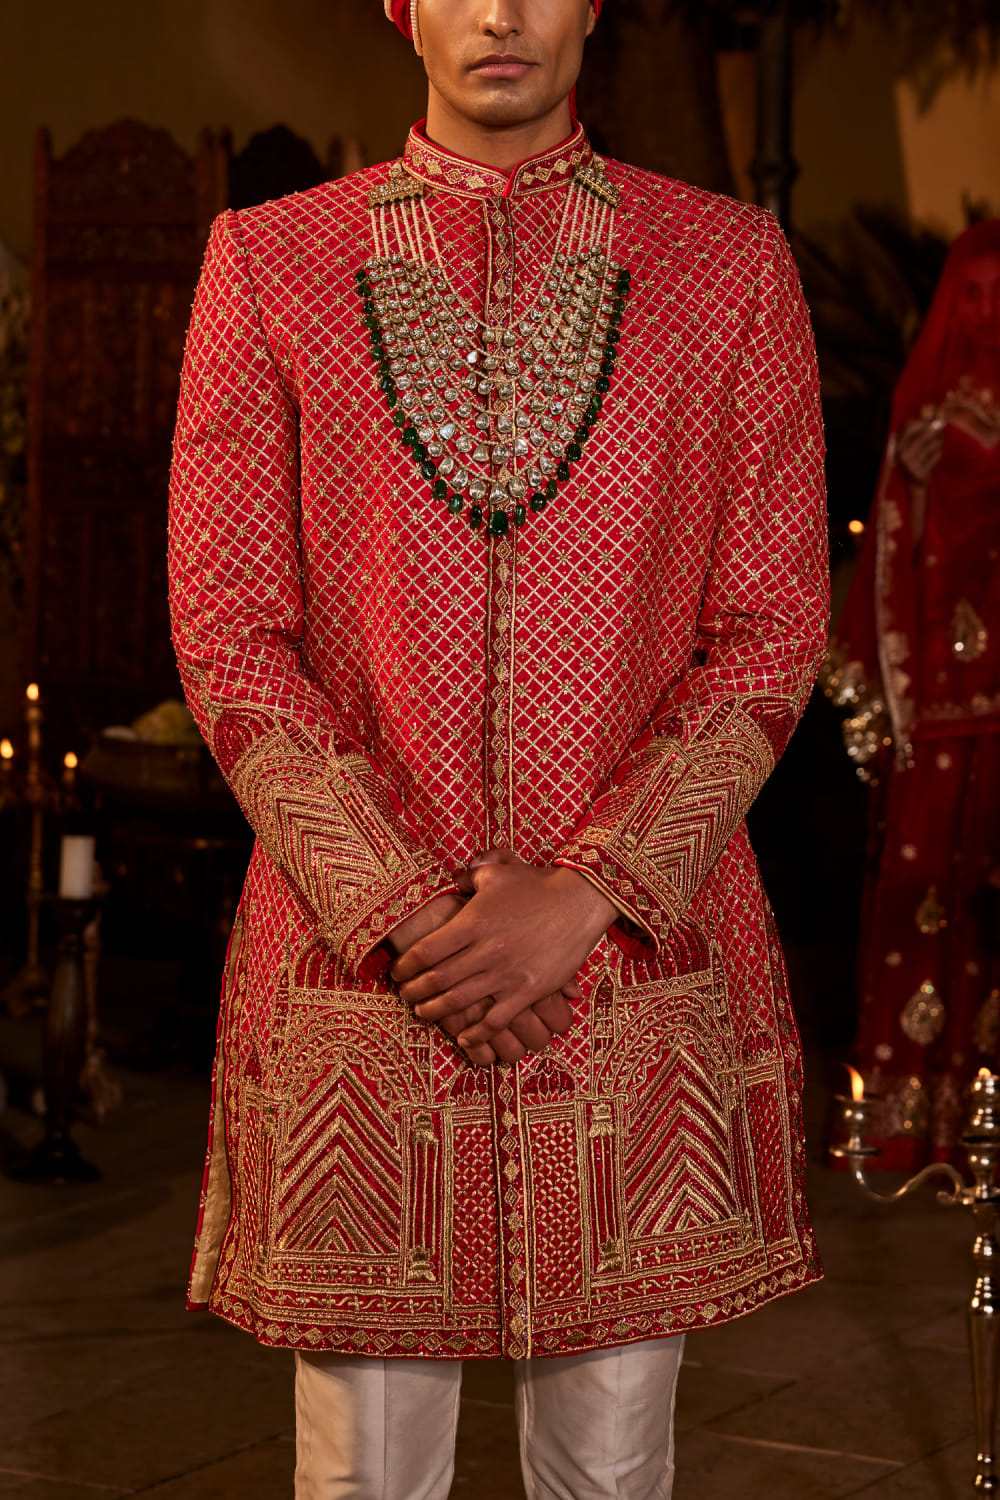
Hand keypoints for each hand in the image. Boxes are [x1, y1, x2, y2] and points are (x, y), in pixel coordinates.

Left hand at [391, 850, 615, 1055]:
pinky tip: (464, 1036)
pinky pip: (495, 1020)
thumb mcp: (498, 871)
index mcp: (473, 922)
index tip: (398, 971)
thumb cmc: (537, 884)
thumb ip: (469, 875)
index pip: (426, 950)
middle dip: (414, 991)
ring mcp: (506, 974)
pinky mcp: (527, 991)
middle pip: (436, 979)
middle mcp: (485, 950)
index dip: (406, 964)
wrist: (580, 901)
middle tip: (404, 995)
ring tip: (423, 1012)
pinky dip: (476, 1033)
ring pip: (459, 1002)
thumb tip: (451, 880)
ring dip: (435, 1011)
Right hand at [897, 418, 942, 485]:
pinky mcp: (919, 470)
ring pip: (933, 444)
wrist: (915, 482)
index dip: (923, 423)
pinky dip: (938, 454)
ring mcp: (909, 463)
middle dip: (935, 432)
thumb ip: (921, 430)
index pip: (909, 427)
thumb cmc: (916, 458)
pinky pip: (936, 455)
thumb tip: (937, 418)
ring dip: (938, 443)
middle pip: (924, 435)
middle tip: (939, 433)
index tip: (931, 424)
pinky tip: (934, 458)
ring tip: (937, 445)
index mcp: (897, 444)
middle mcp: (901, 453)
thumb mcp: (913, 443)